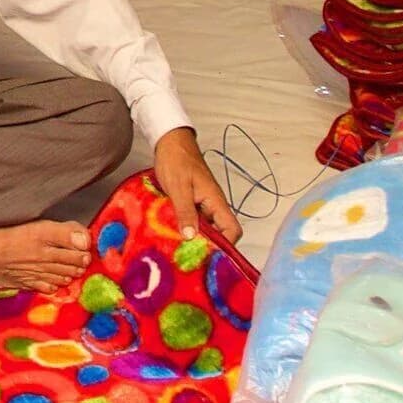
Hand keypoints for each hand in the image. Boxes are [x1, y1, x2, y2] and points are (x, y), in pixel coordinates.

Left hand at [150, 127, 243, 250]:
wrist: (170, 142)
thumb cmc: (177, 161)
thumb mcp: (179, 187)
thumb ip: (185, 211)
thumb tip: (191, 237)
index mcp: (215, 201)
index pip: (232, 229)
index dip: (226, 245)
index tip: (210, 257)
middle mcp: (212, 205)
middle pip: (219, 233)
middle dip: (207, 247)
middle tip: (189, 260)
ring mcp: (201, 205)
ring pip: (204, 228)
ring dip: (193, 238)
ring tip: (178, 252)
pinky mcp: (190, 203)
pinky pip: (192, 220)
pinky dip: (185, 228)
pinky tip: (171, 236)